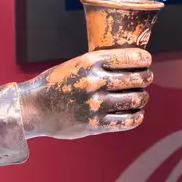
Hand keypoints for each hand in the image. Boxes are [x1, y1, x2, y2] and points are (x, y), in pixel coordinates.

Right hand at [19, 48, 152, 139]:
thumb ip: (99, 65)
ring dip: (143, 98)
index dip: (143, 59)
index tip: (147, 61)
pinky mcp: (95, 124)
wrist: (34, 108)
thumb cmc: (56, 84)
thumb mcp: (75, 65)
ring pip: (136, 100)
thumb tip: (129, 64)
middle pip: (137, 79)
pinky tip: (137, 114)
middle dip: (146, 78)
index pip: (129, 57)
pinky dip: (137, 117)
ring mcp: (96, 104)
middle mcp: (95, 82)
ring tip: (141, 97)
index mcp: (90, 62)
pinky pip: (127, 121)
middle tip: (147, 79)